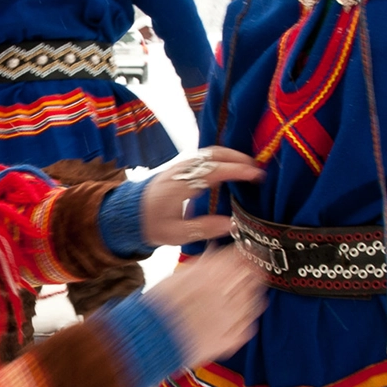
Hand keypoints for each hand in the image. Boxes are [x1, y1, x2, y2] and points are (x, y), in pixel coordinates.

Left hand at [140, 147, 263, 246]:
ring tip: (249, 168)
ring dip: (231, 156)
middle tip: (258, 170)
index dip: (237, 170)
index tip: (256, 175)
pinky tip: (231, 168)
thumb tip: (232, 225)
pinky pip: (205, 155)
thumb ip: (204, 229)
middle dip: (239, 159)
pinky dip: (222, 158)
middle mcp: (181, 169)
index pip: (214, 170)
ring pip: (210, 152)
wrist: (128, 213)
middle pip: (214, 154)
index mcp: (181, 184)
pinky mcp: (180, 166)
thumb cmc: (151, 224)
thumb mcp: (175, 234)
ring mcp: (180, 165)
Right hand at [142, 246, 267, 366]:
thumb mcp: (176, 277)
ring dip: (252, 295)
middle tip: (251, 272)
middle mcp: (222, 297)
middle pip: (250, 279)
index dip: (244, 256)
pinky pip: (247, 327)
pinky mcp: (226, 341)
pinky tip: (241, 316)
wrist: (148, 339)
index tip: (246, 255)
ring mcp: (227, 321)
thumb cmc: (157, 307)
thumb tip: (215, 249)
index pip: (238, 260)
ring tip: (246, 292)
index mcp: (209, 277)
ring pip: (253, 302)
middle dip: (251, 274)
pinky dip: (247, 319)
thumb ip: (201, 264)